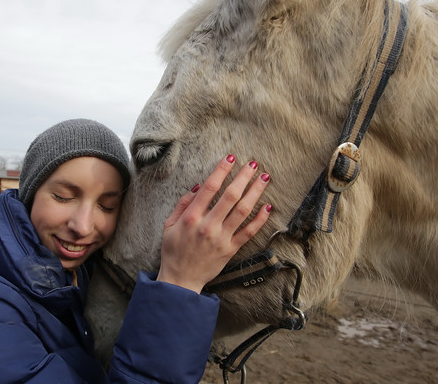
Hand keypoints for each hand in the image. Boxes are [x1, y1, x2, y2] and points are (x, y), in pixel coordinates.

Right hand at [157, 155, 271, 292]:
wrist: (181, 280)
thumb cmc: (173, 250)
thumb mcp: (169, 225)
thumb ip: (183, 204)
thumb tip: (199, 186)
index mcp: (192, 217)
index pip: (210, 187)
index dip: (222, 170)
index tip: (231, 157)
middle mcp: (208, 226)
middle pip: (230, 196)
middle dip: (243, 177)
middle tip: (254, 163)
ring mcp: (221, 238)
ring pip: (242, 211)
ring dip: (255, 192)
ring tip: (264, 178)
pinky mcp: (230, 249)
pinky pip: (248, 232)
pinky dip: (260, 219)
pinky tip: (268, 206)